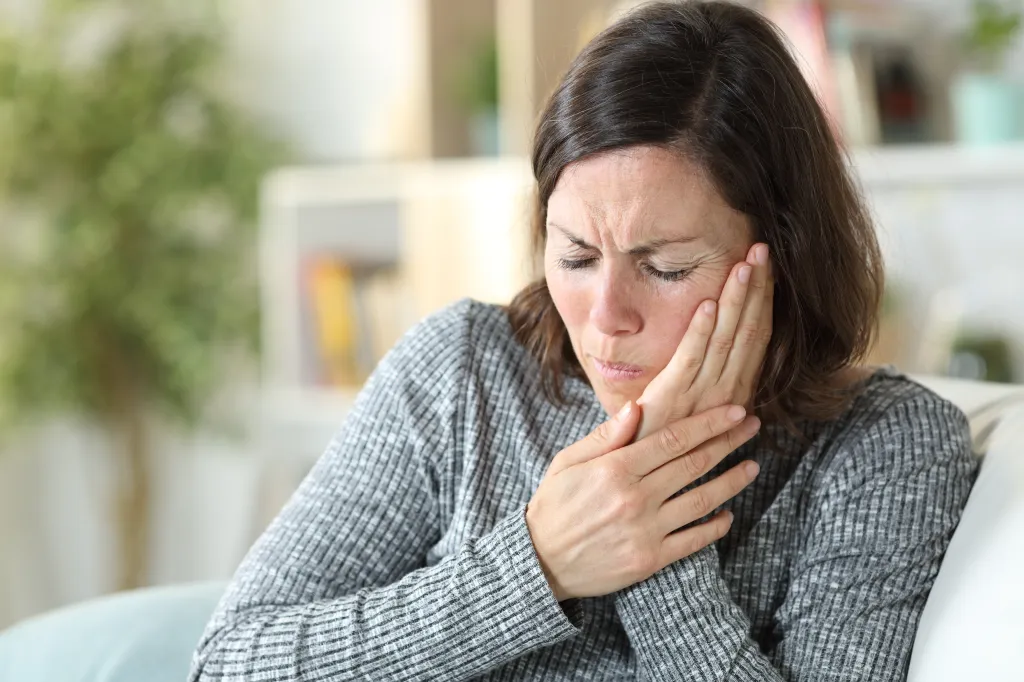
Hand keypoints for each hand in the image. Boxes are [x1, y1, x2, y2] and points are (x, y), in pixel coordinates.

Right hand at [526, 402, 760, 601]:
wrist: (540, 562)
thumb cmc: (554, 505)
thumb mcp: (568, 462)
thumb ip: (604, 436)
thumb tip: (637, 407)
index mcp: (615, 469)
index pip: (673, 439)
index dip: (709, 423)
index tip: (734, 411)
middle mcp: (635, 497)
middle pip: (694, 463)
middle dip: (728, 442)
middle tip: (752, 427)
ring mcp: (645, 530)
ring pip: (701, 500)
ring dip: (732, 481)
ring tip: (752, 467)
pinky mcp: (650, 559)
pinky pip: (693, 541)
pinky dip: (715, 527)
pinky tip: (728, 514)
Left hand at [634, 242, 773, 440]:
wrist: (641, 475)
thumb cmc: (665, 439)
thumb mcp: (698, 411)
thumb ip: (715, 390)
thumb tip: (743, 391)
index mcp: (735, 391)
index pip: (756, 337)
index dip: (764, 300)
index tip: (768, 266)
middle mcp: (726, 392)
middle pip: (748, 331)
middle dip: (756, 289)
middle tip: (762, 249)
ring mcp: (700, 395)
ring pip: (725, 339)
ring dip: (736, 301)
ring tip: (745, 265)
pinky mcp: (671, 398)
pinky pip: (690, 358)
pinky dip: (699, 330)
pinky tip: (707, 303)